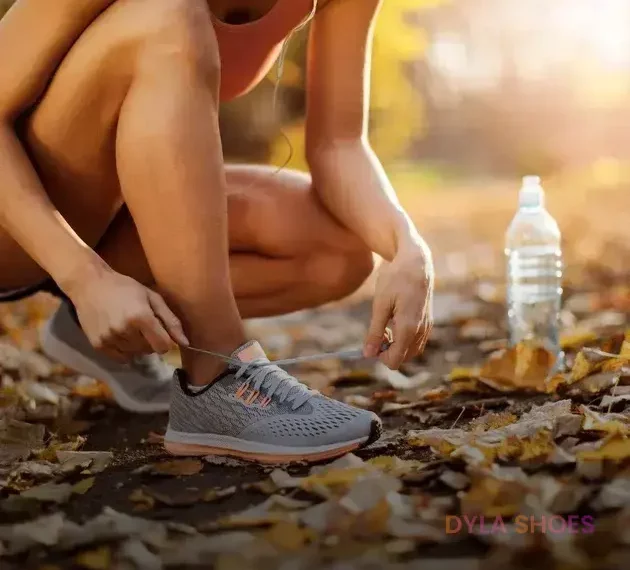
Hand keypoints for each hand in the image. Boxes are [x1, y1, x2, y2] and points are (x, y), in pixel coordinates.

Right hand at [67, 267, 188, 361]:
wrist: (90, 284)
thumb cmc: (125, 287)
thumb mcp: (152, 298)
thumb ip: (171, 321)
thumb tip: (185, 343)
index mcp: (141, 317)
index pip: (163, 346)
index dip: (166, 341)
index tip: (161, 332)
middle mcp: (125, 330)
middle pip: (150, 350)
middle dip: (151, 340)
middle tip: (142, 325)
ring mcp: (110, 339)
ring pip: (136, 354)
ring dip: (138, 345)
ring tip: (130, 328)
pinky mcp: (98, 345)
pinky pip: (121, 358)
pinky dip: (125, 351)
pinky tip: (121, 336)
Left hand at [364, 239, 433, 368]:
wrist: (416, 263)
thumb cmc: (396, 280)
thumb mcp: (380, 305)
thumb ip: (375, 332)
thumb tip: (367, 354)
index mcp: (408, 328)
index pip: (394, 361)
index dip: (380, 357)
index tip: (371, 341)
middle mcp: (421, 331)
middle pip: (403, 358)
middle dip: (389, 351)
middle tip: (378, 332)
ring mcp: (427, 326)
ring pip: (411, 351)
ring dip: (397, 345)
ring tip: (386, 326)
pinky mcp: (428, 321)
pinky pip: (417, 340)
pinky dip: (405, 338)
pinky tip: (396, 322)